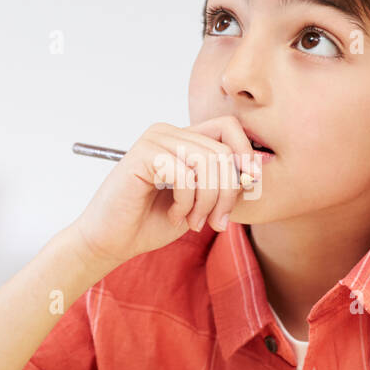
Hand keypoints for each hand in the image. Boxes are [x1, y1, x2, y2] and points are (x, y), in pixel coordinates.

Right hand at [69, 116, 260, 269]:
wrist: (112, 241)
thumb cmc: (152, 222)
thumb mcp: (200, 202)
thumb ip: (224, 182)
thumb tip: (258, 169)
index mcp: (184, 139)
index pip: (230, 128)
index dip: (245, 155)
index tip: (249, 187)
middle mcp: (169, 132)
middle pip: (223, 151)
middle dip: (227, 193)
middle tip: (216, 222)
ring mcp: (154, 140)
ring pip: (207, 163)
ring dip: (207, 202)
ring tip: (193, 222)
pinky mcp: (142, 155)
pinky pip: (185, 175)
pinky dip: (186, 203)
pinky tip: (174, 216)